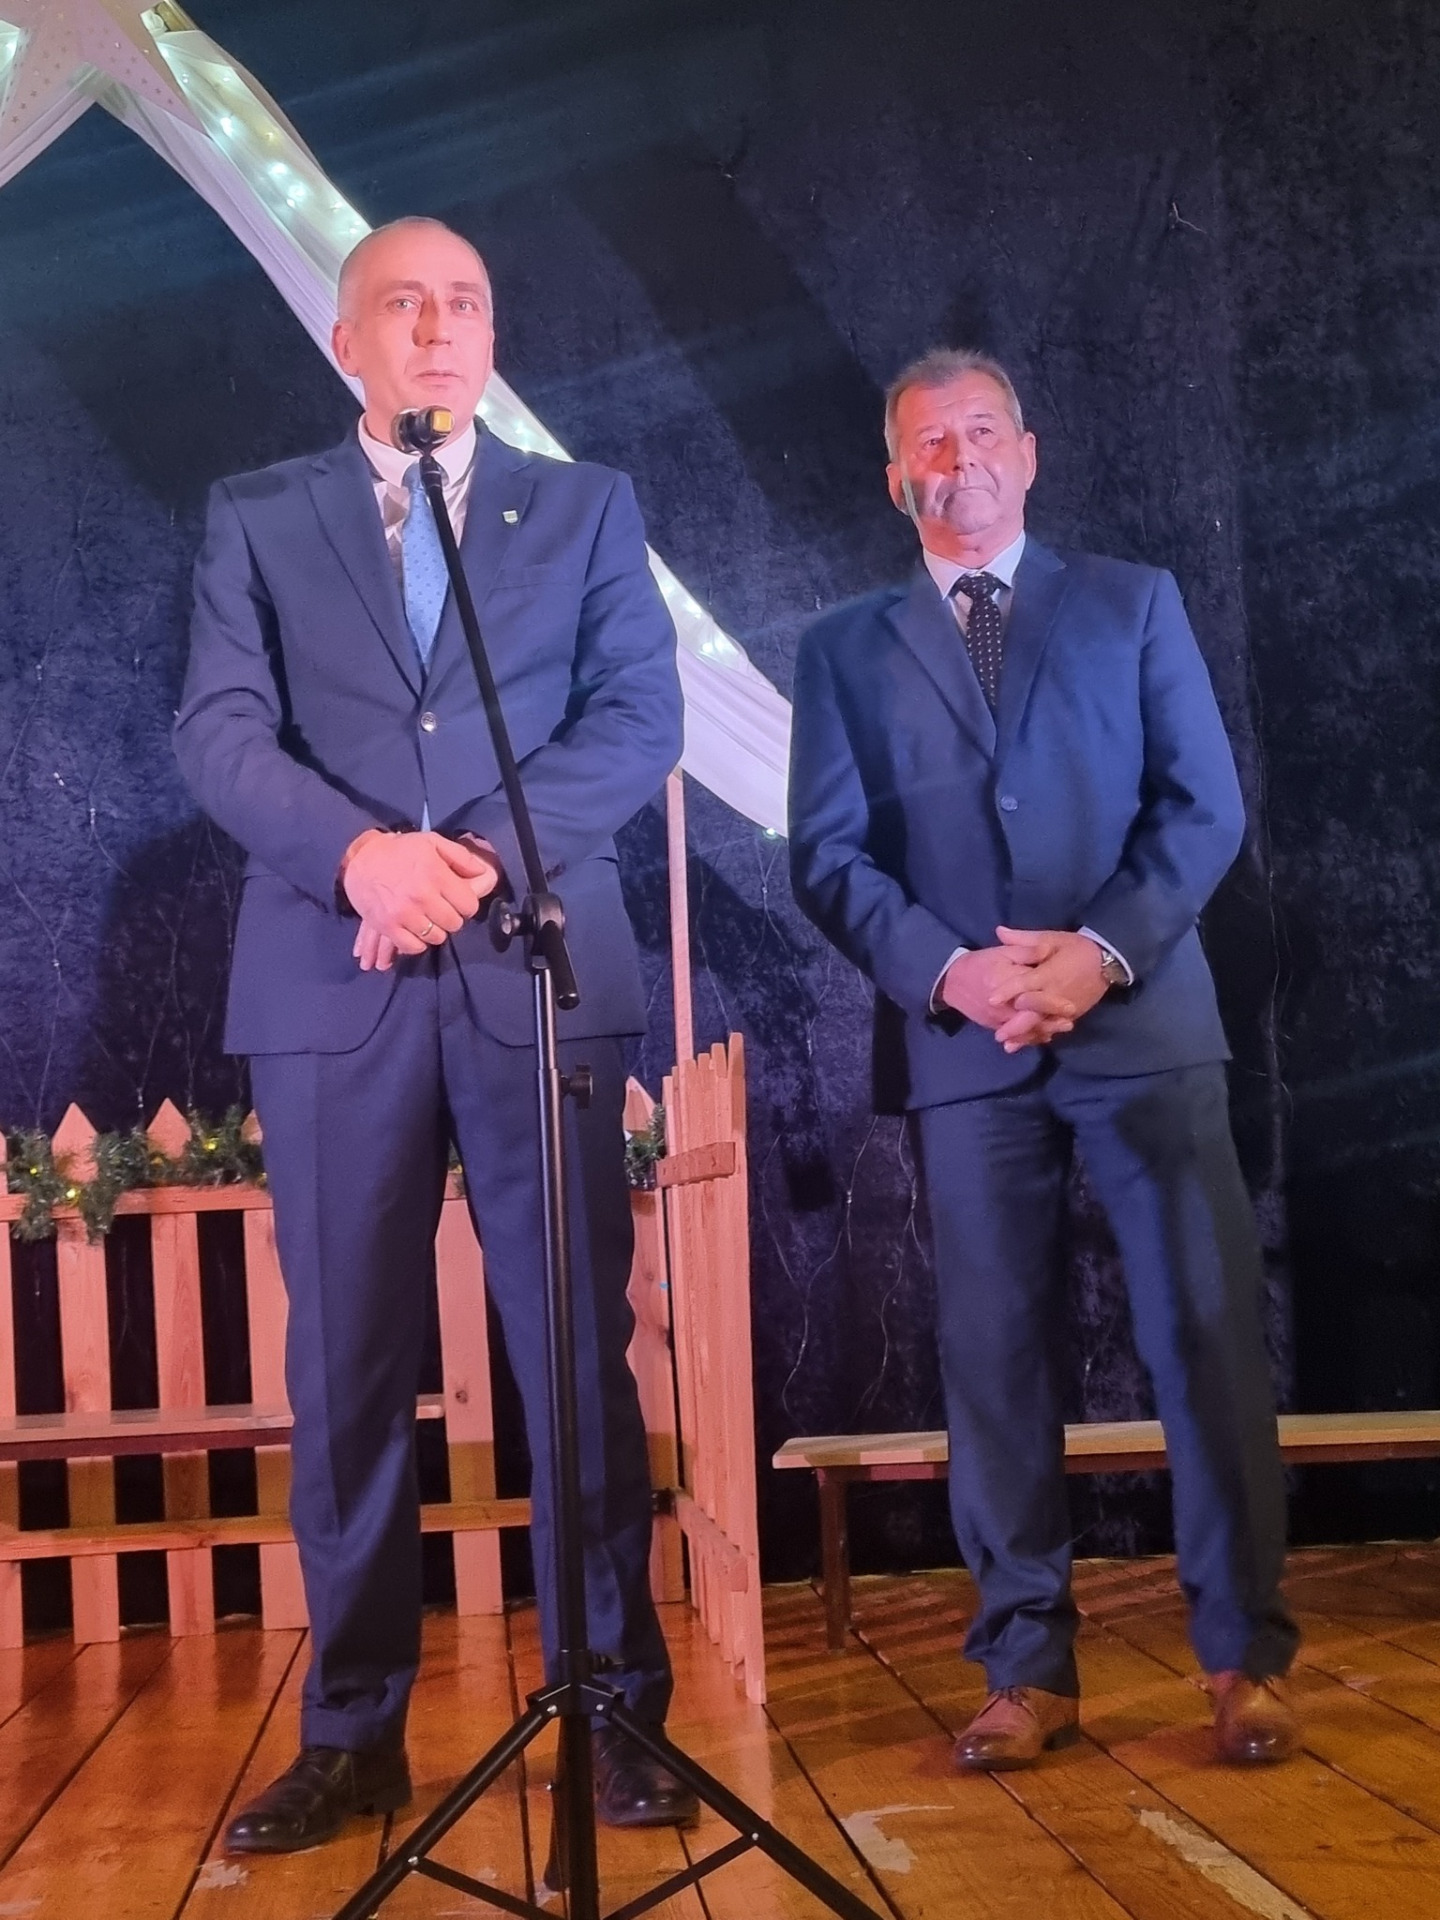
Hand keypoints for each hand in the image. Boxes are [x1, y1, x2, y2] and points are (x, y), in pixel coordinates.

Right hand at [341, 830, 501, 969]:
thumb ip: (461, 857)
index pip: (469, 905)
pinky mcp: (387, 926)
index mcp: (436, 875)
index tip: (458, 900)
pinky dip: (417, 942)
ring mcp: (404, 914)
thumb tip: (484, 873)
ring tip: (429, 919)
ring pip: (436, 937)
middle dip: (452, 917)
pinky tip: (416, 931)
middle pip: (454, 923)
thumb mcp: (432, 842)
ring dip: (436, 930)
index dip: (466, 904)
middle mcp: (422, 896)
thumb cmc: (400, 850)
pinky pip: (413, 947)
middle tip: (442, 909)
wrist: (359, 858)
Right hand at [938, 945, 1076, 1051]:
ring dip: (1045, 1030)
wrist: (953, 982)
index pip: (1031, 994)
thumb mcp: (1002, 953)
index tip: (1070, 1004)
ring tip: (1064, 1028)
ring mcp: (998, 1019)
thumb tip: (1046, 950)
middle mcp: (1001, 1006)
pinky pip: (1016, 1035)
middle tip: (1070, 1020)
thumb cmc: (981, 963)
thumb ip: (1025, 951)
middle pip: (1030, 1017)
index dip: (1052, 1001)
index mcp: (1004, 983)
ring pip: (1024, 1029)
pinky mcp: (995, 1026)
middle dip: (1051, 1021)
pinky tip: (1046, 1035)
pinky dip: (1031, 1036)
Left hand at [986, 926, 1109, 1046]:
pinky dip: (1040, 1035)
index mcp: (1048, 973)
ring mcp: (1065, 1007)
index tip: (991, 1000)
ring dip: (1026, 1035)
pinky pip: (1054, 1027)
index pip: (1024, 984)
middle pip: (1033, 1012)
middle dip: (1015, 1025)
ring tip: (1009, 1046)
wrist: (1108, 961)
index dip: (1007, 992)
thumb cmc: (1077, 948)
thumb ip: (1024, 939)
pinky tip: (1028, 1043)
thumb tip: (998, 931)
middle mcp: (1056, 993)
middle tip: (998, 1035)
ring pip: (1043, 1024)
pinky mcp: (1073, 1014)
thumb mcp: (1051, 938)